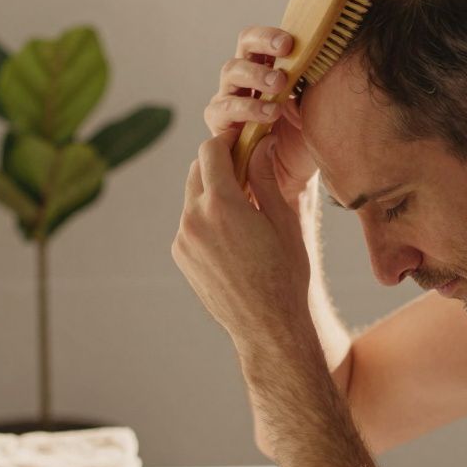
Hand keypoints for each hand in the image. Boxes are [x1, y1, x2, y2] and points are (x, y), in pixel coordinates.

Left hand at [172, 128, 311, 349]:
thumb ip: (265, 178)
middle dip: (219, 165)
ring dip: (212, 192)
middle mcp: (194, 218)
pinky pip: (190, 223)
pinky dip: (206, 218)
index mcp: (222, 204)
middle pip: (197, 170)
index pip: (211, 151)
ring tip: (243, 208)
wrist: (267, 325)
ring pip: (192, 197)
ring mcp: (183, 239)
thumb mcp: (283, 220)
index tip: (243, 141)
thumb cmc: (285, 273)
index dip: (228, 141)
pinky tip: (232, 235)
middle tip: (246, 171)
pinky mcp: (181, 255)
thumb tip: (260, 144)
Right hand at [206, 26, 316, 205]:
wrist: (293, 178)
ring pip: (231, 71)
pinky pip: (223, 108)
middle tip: (285, 54)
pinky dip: (246, 108)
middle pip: (244, 45)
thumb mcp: (316, 109)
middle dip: (264, 46)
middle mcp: (246, 78)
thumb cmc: (305, 138)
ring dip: (256, 75)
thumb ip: (313, 85)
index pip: (263, 38)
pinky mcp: (219, 123)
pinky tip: (268, 115)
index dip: (272, 35)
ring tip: (279, 87)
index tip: (291, 42)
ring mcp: (230, 97)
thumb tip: (323, 58)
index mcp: (269, 66)